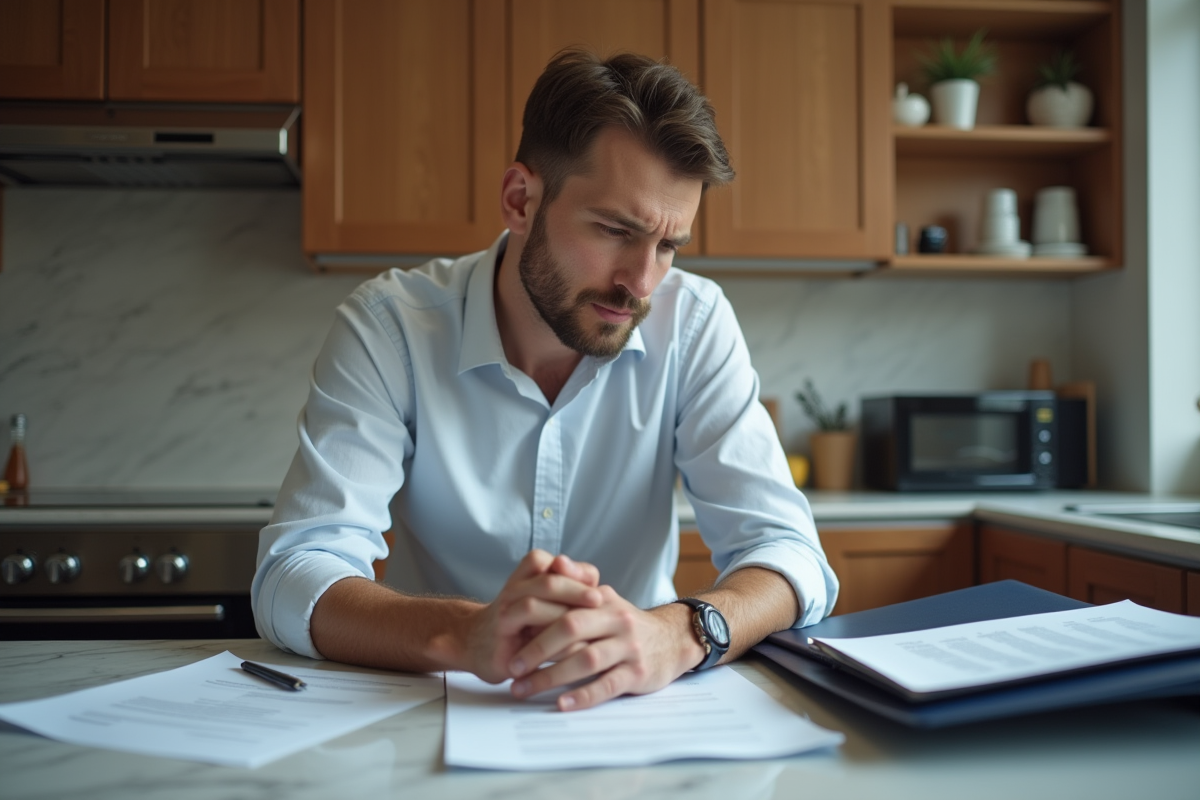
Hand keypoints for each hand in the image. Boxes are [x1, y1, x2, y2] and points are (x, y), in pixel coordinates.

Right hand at [461, 549, 601, 682]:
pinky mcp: (501, 636)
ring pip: (532, 604)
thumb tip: (601, 594)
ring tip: (585, 627)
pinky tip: (568, 649)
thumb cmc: (523, 625)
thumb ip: (571, 594)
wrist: (479, 646)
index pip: (553, 562)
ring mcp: (505, 611)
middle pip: (547, 579)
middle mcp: (514, 589)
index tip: (599, 588)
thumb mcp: (549, 605)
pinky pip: (524, 637)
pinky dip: (548, 641)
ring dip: (561, 614)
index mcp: (526, 576)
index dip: (577, 571)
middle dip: (576, 589)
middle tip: (599, 601)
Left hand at [506, 587, 705, 710]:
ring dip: (550, 676)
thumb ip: (577, 583)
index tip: (508, 635)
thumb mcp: (605, 599)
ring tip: (524, 689)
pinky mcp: (638, 673)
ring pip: (586, 660)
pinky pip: (607, 685)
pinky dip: (582, 695)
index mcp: (603, 602)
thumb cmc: (627, 624)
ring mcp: (628, 648)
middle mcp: (616, 621)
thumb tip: (554, 561)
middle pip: (571, 629)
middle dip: (536, 649)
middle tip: (512, 667)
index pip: (564, 604)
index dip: (534, 618)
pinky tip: (561, 703)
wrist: (673, 640)